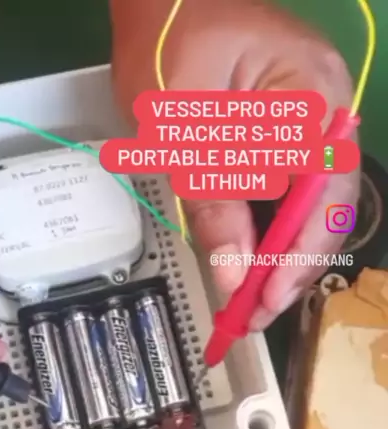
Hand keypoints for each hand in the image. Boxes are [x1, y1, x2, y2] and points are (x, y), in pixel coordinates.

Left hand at [110, 0, 359, 328]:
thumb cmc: (167, 43)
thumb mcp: (183, 131)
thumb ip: (213, 203)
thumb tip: (233, 277)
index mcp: (315, 95)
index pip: (325, 194)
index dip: (297, 257)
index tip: (263, 300)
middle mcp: (329, 110)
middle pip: (325, 208)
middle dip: (288, 268)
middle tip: (252, 316)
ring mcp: (313, 122)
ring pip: (308, 207)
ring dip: (278, 257)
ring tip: (247, 301)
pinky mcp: (290, 134)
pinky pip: (289, 191)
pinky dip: (268, 231)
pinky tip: (248, 262)